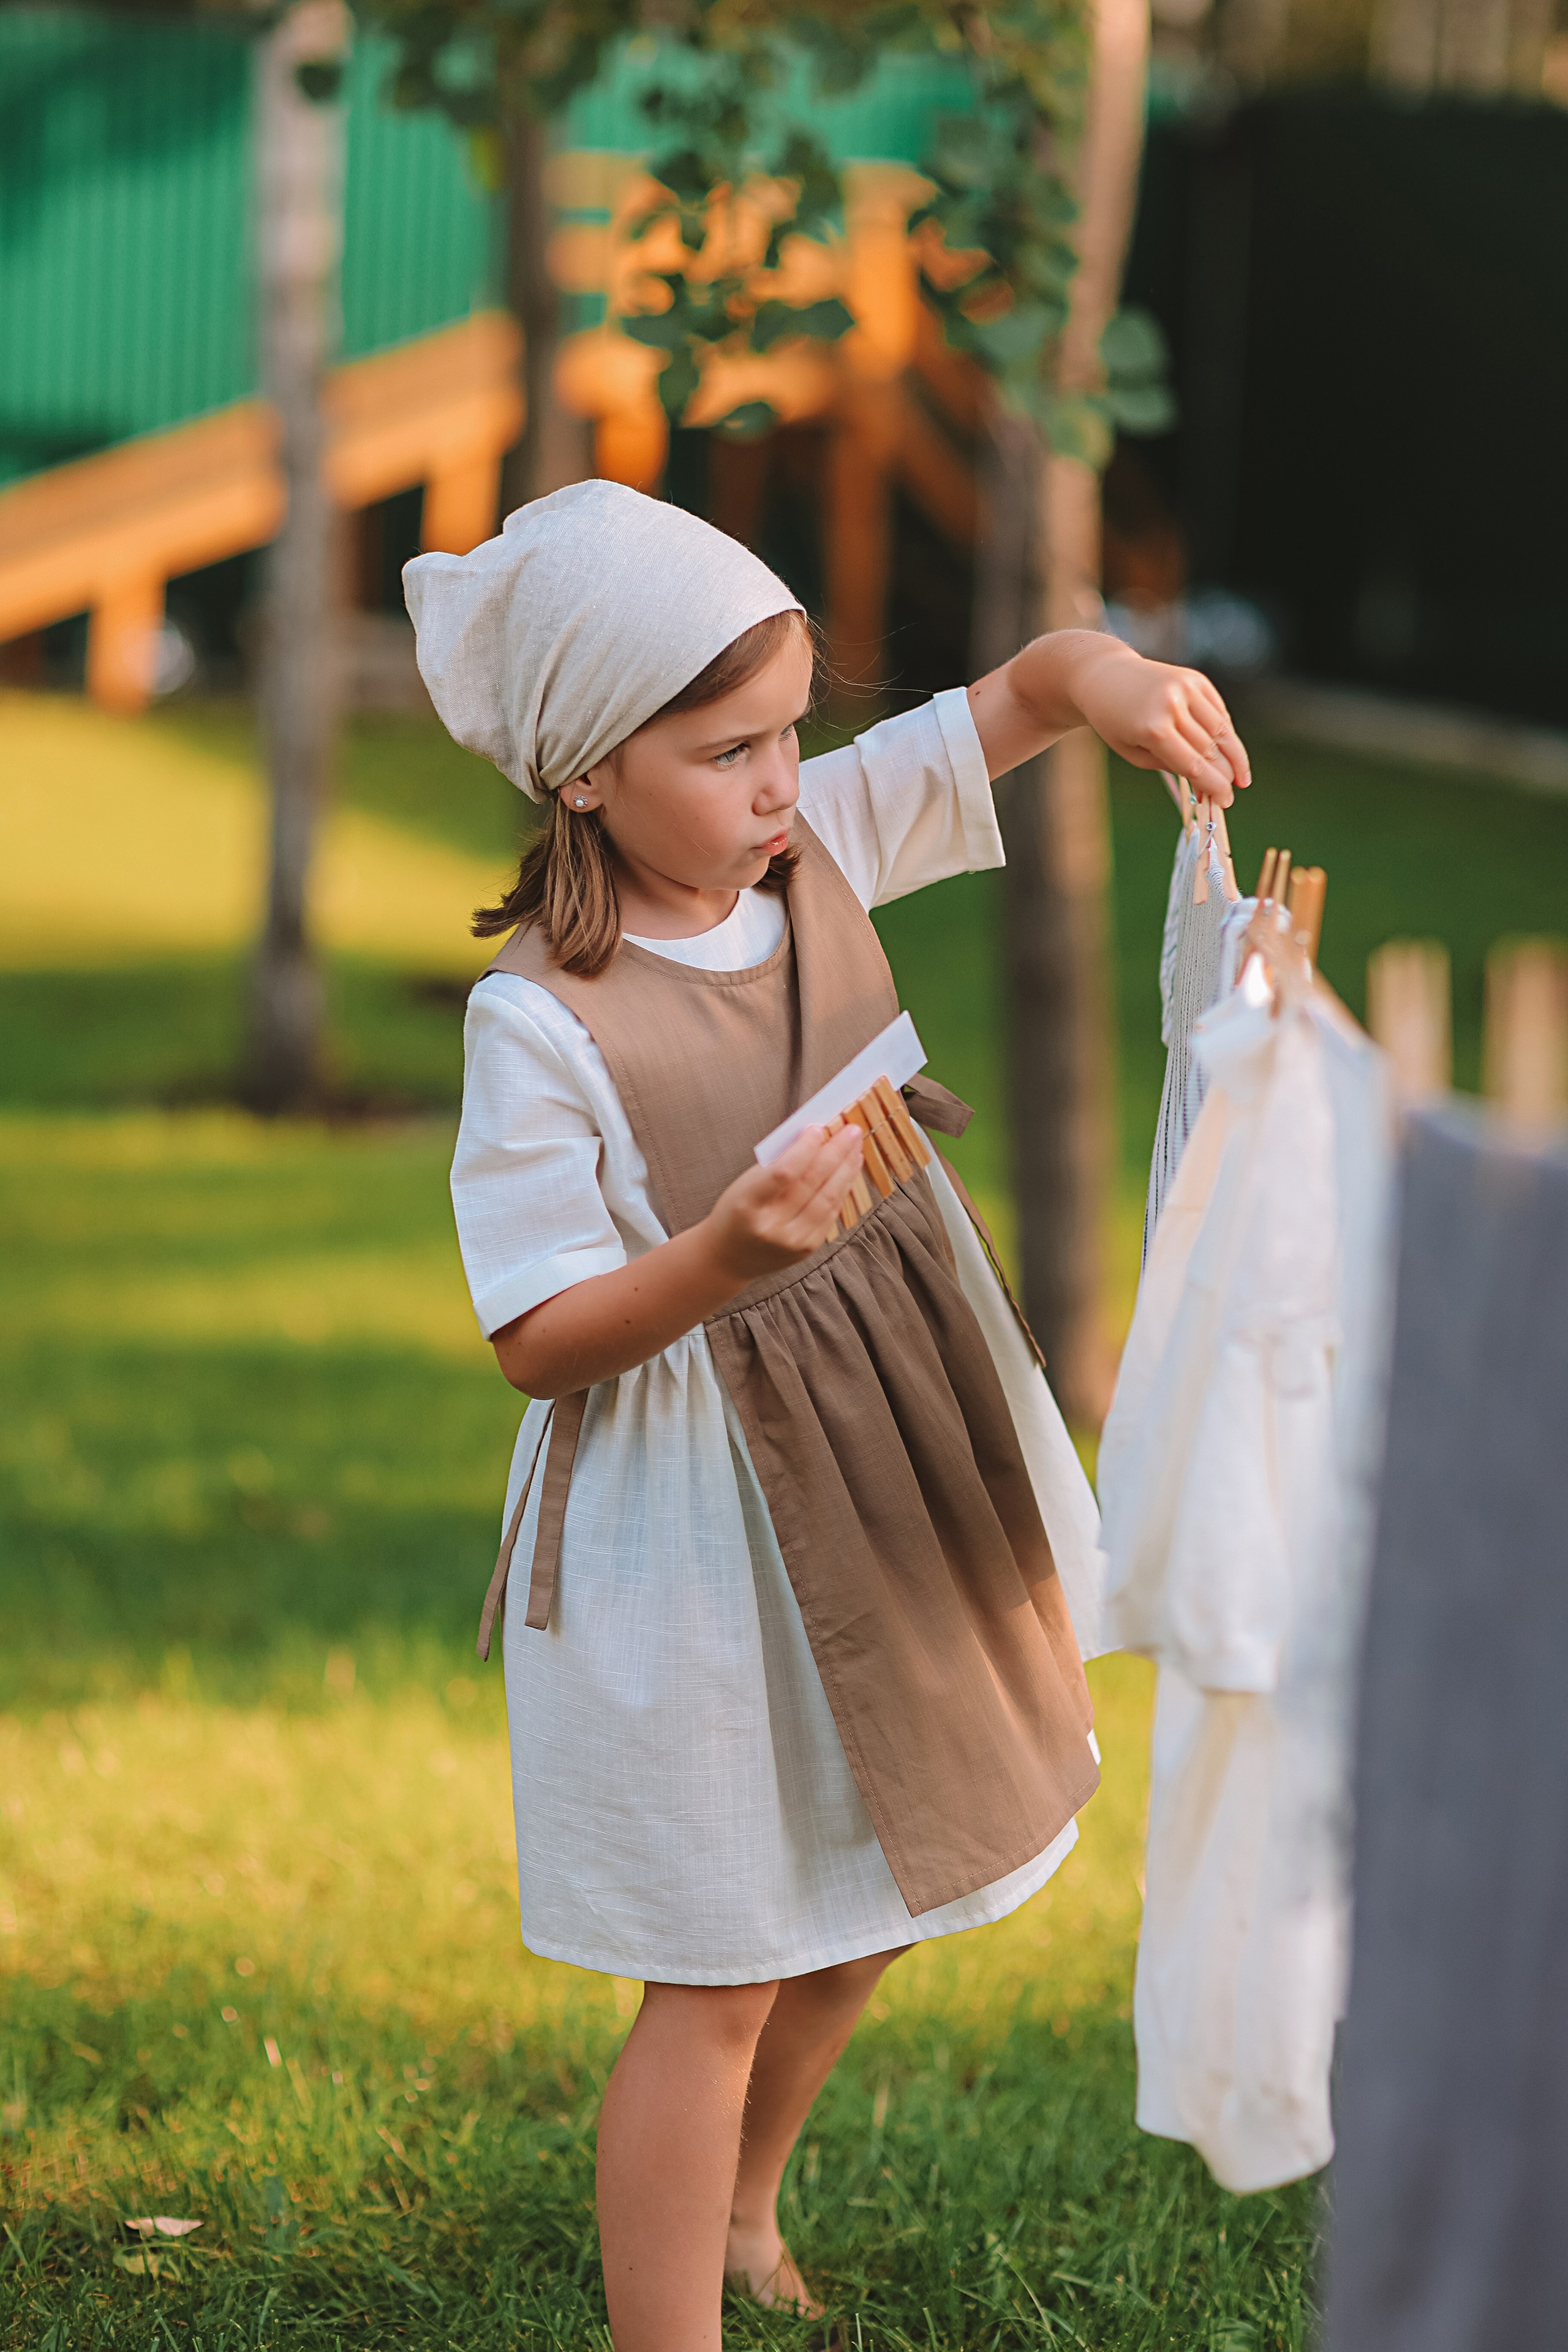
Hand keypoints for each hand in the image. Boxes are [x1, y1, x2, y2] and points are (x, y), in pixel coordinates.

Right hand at [703, 1125, 863, 1284]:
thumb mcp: (745, 1184)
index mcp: (748, 1205)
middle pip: (812, 1183)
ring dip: (846, 1169)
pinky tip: (849, 1170)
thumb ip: (777, 1163)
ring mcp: (792, 1241)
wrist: (729, 1257)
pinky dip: (842, 1188)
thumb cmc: (737, 1212)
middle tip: (852, 1131)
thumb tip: (815, 1137)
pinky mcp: (808, 1248)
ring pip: (828, 1198)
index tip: (819, 1128)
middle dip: (836, 1152)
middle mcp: (772, 1227)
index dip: (806, 1149)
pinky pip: (831, 1213)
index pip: (784, 1173)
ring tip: (856, 1147)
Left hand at [1069, 638, 1249, 804]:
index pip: (1195, 765)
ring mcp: (1186, 688)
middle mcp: (1172, 705)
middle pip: (1211, 749)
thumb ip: (1170, 767)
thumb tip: (1207, 783)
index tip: (1225, 802)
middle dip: (1225, 775)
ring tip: (1242, 776)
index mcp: (1153, 729)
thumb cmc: (1115, 721)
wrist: (1105, 676)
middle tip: (1232, 794)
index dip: (1214, 786)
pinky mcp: (1195, 679)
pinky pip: (1218, 711)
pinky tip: (1229, 749)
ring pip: (1222, 729)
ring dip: (1235, 755)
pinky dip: (1226, 732)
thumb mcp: (1133, 753)